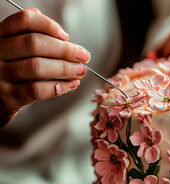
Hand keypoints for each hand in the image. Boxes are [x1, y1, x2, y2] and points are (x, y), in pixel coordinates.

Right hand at [0, 8, 89, 127]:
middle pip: (34, 44)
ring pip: (37, 67)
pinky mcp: (9, 97)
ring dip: (65, 69)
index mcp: (1, 35)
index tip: (66, 36)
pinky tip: (70, 85)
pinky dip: (58, 87)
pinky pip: (36, 90)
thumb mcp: (16, 51)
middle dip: (64, 50)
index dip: (49, 25)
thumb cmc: (12, 72)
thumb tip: (62, 35)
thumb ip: (32, 38)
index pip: (24, 21)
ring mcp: (0, 75)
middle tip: (83, 57)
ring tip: (80, 71)